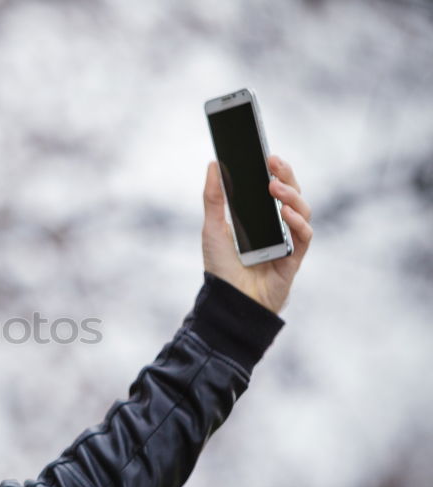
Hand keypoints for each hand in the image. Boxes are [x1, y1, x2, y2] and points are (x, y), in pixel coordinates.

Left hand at [201, 155, 312, 313]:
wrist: (226, 301)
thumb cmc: (221, 267)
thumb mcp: (213, 227)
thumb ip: (214, 197)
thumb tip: (213, 165)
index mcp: (260, 218)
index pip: (274, 188)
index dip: (276, 171)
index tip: (268, 155)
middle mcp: (277, 227)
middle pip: (292, 195)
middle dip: (286, 176)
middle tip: (273, 163)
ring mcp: (288, 242)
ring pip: (302, 212)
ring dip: (291, 196)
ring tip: (274, 188)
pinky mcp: (294, 259)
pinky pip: (304, 237)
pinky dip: (297, 223)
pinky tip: (285, 214)